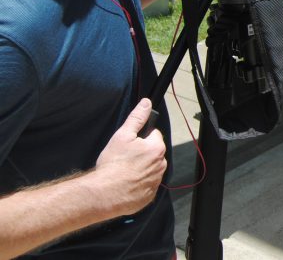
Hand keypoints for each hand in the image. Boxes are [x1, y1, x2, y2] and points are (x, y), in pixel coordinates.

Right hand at [91, 99, 167, 216]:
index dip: (140, 138)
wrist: (103, 194)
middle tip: (124, 159)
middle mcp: (161, 165)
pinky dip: (138, 184)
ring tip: (123, 172)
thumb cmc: (113, 164)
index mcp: (157, 148)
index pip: (154, 135)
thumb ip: (136, 118)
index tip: (129, 145)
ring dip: (141, 169)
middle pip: (153, 153)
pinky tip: (126, 184)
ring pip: (150, 169)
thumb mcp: (122, 135)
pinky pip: (146, 186)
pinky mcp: (149, 196)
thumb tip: (146, 103)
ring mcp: (155, 182)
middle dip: (141, 153)